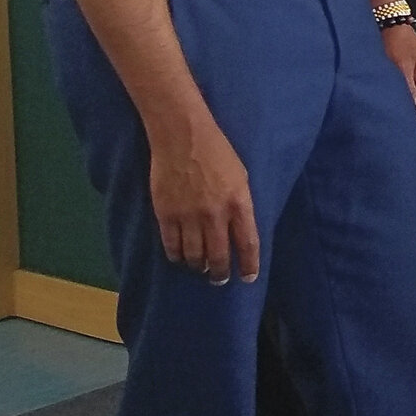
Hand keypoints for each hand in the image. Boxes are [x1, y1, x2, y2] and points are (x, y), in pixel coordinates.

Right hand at [148, 119, 258, 284]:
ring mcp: (189, 216)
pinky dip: (176, 256)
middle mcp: (215, 214)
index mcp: (239, 203)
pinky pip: (171, 246)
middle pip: (219, 256)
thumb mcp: (240, 177)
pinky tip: (179, 257)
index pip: (247, 244)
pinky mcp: (166, 214)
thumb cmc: (217, 152)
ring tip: (200, 268)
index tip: (248, 278)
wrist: (183, 137)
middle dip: (220, 273)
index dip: (249, 265)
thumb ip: (240, 205)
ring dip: (198, 266)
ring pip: (194, 255)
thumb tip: (238, 232)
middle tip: (219, 279)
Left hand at [381, 23, 415, 139]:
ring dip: (406, 114)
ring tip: (395, 130)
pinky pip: (402, 95)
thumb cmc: (394, 38)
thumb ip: (408, 90)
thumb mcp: (401, 65)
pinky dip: (398, 105)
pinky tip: (388, 113)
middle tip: (405, 140)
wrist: (383, 19)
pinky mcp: (400, 74)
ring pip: (413, 102)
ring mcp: (412, 76)